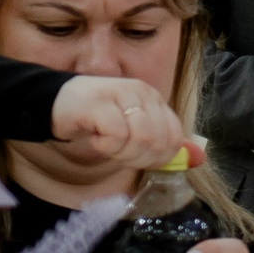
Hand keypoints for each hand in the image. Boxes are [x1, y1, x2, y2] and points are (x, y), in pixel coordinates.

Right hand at [50, 77, 187, 171]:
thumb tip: (198, 160)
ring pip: (141, 139)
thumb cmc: (97, 119)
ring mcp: (121, 94)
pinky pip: (116, 135)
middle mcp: (141, 92)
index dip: (158, 158)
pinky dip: (105, 146)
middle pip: (159, 142)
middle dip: (138, 158)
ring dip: (121, 152)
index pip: (175, 138)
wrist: (55, 102)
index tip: (136, 156)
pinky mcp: (99, 103)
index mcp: (154, 99)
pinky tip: (95, 137)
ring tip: (106, 143)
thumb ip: (164, 145)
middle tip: (117, 150)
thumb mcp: (135, 132)